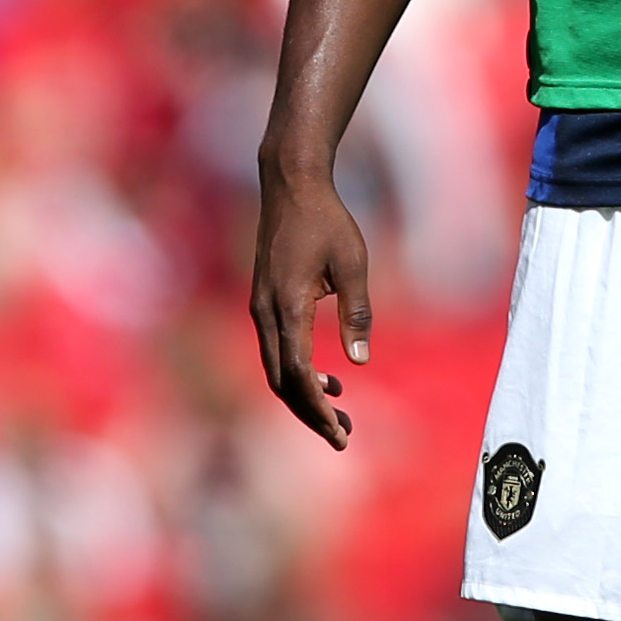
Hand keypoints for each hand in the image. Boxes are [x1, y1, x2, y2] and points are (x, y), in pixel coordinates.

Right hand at [250, 160, 372, 447]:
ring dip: (302, 396)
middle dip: (309, 414)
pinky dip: (296, 372)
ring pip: (275, 369)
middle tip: (342, 436)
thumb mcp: (352, 263)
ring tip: (338, 412)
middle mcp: (266, 312)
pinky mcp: (263, 301)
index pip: (298, 375)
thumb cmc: (327, 220)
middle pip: (281, 382)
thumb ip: (357, 313)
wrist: (290, 184)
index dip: (317, 409)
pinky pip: (275, 350)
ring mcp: (260, 307)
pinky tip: (326, 376)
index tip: (340, 432)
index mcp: (288, 306)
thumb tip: (361, 361)